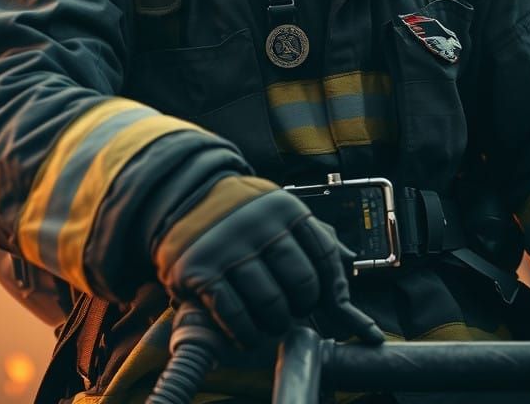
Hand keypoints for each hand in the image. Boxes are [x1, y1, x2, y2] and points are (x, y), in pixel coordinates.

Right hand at [153, 175, 383, 348]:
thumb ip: (310, 233)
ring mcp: (229, 246)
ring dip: (274, 324)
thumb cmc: (239, 212)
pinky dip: (245, 333)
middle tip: (291, 310)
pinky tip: (246, 333)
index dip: (333, 289)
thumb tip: (349, 261)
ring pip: (271, 303)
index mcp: (285, 208)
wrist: (180, 196)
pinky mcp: (200, 269)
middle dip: (301, 306)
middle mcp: (260, 224)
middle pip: (302, 283)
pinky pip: (235, 315)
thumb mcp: (277, 209)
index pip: (324, 256)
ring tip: (269, 323)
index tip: (332, 309)